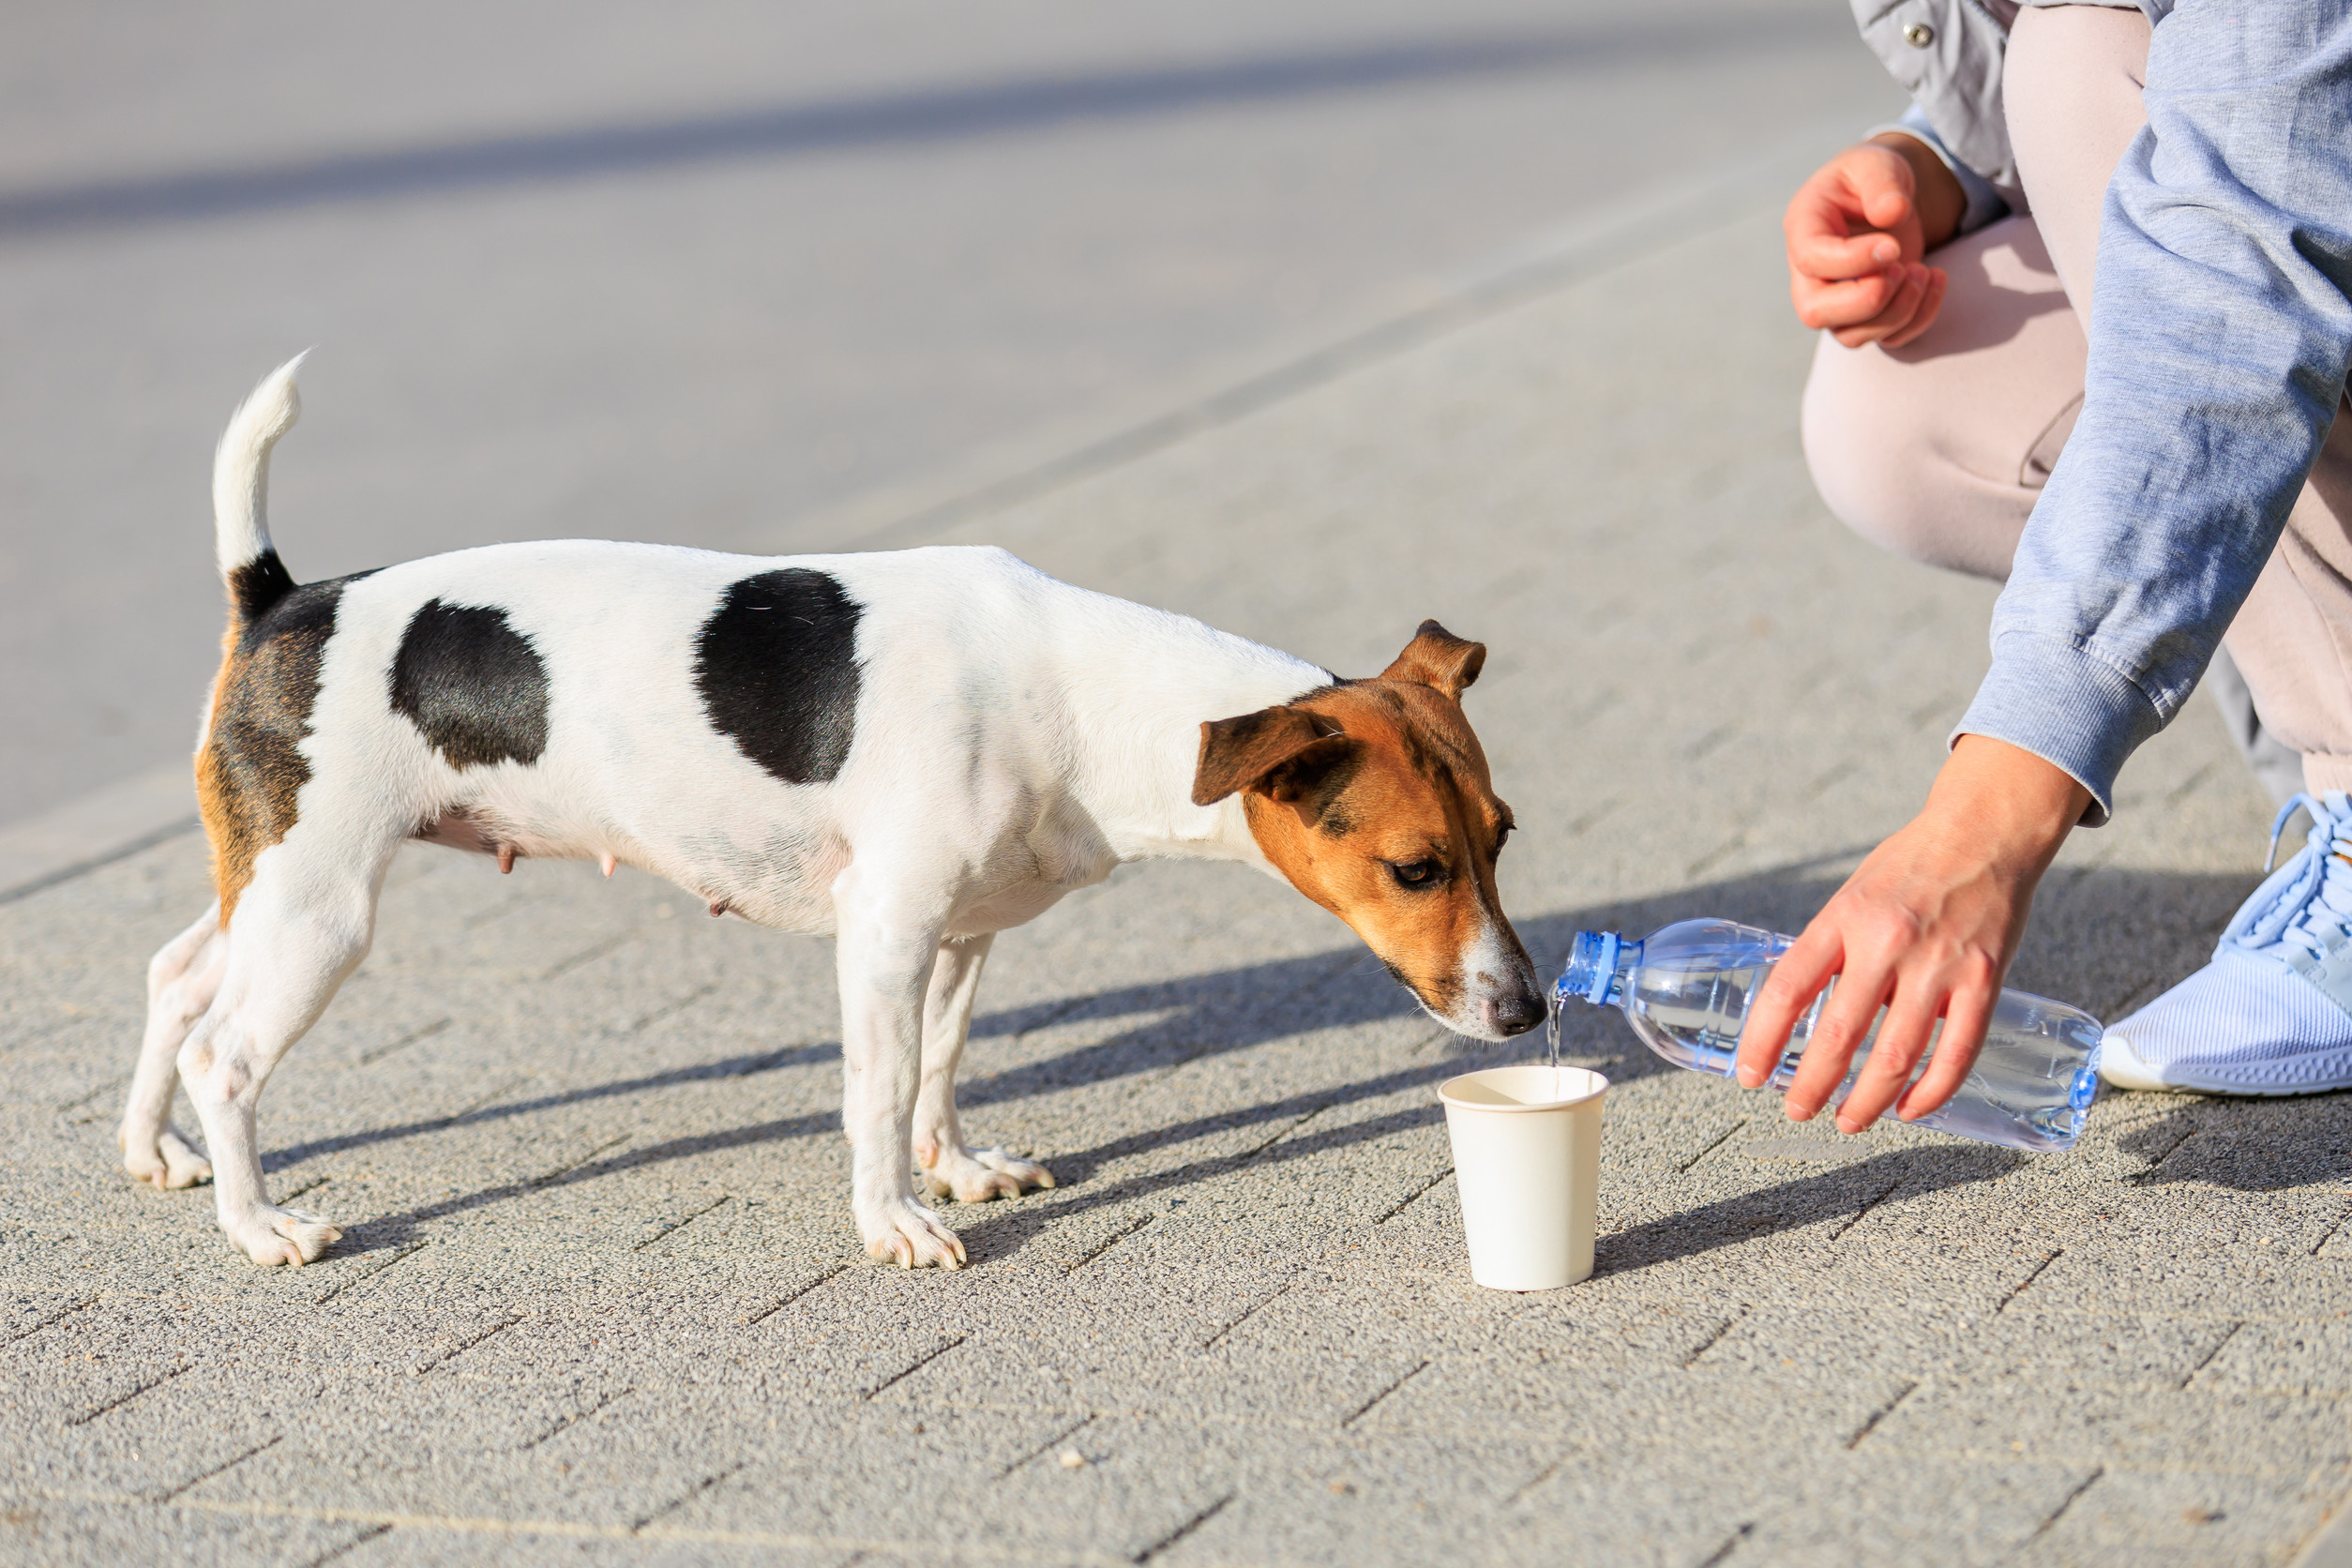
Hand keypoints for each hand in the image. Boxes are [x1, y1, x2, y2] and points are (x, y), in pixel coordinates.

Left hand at [1734, 737, 2089, 1131]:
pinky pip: (1959, 1050)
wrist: (1984, 832)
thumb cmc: (1908, 867)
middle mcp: (1887, 942)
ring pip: (1896, 1053)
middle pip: (1839, 1032)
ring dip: (1869, 1099)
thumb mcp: (1850, 896)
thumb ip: (1829, 949)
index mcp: (1843, 918)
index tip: (1749, 1074)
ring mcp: (1939, 964)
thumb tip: (1798, 1011)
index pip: (1788, 988)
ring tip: (1848, 1120)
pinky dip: (1932, 1090)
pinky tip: (1911, 1108)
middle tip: (1797, 1110)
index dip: (1764, 1039)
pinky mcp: (1985, 979)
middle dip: (1812, 1083)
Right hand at [1784, 135, 1963, 349]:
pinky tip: (1937, 278)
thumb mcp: (1876, 164)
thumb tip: (1892, 213)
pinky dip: (1919, 317)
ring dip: (1897, 311)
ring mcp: (1836, 300)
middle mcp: (1810, 274)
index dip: (1851, 261)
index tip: (1892, 245)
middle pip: (1816, 312)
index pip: (1811, 260)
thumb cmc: (1871, 177)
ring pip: (1851, 335)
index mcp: (1804, 229)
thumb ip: (1882, 182)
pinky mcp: (1868, 315)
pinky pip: (1888, 338)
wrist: (1883, 195)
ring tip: (1923, 270)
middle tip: (1902, 267)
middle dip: (1867, 298)